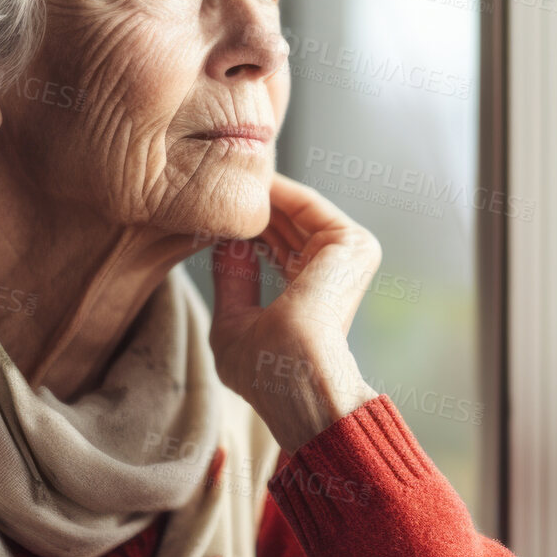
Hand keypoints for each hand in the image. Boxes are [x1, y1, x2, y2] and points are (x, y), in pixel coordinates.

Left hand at [208, 173, 380, 451]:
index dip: (241, 229)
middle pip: (285, 225)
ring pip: (294, 211)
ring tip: (220, 179)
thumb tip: (226, 244)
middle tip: (209, 186)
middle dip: (247, 207)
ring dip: (257, 194)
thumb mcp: (235, 322)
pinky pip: (307, 203)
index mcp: (310, 298)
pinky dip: (274, 191)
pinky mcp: (352, 243)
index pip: (275, 250)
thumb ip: (233, 281)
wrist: (294, 377)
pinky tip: (241, 183)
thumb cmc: (265, 372)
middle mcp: (332, 275)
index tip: (204, 212)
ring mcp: (347, 258)